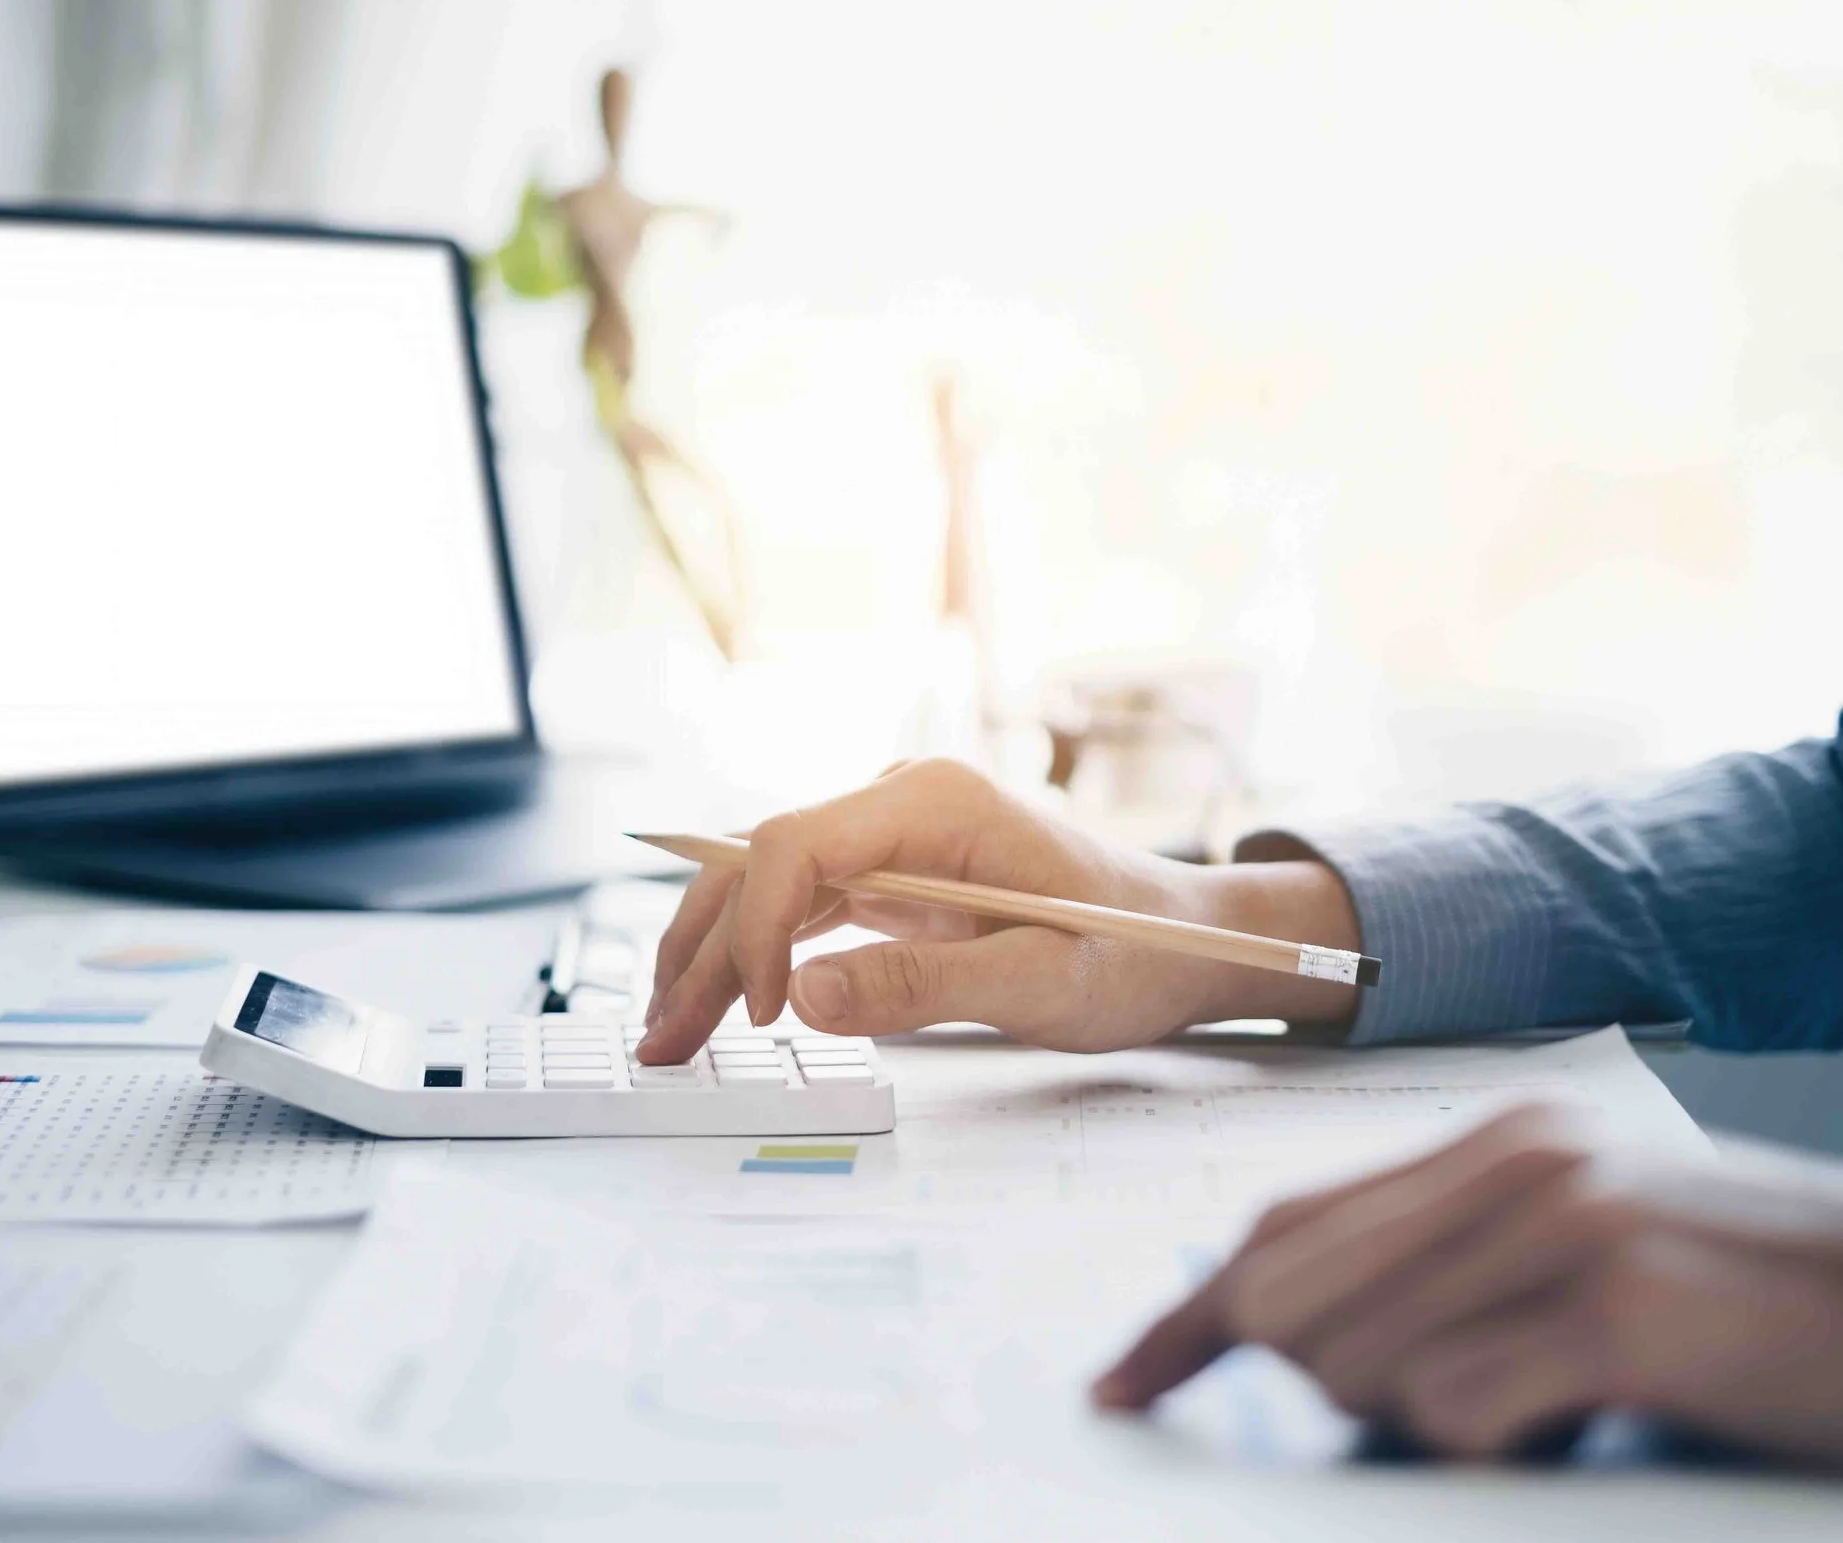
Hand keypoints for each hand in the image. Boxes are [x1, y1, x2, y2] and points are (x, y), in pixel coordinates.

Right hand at [634, 759, 1360, 1064]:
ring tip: (664, 1035)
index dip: (755, 929)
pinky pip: (799, 906)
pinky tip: (717, 1008)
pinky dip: (754, 957)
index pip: (795, 843)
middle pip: (762, 862)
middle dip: (703, 950)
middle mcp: (900, 800)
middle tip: (659, 1042)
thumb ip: (924, 989)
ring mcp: (889, 834)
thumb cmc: (1133, 952)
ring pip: (767, 885)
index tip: (757, 1015)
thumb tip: (806, 998)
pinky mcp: (889, 873)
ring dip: (712, 956)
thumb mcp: (1041, 983)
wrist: (1184, 938)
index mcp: (936, 801)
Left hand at [1094, 1102, 1842, 1493]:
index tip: (1122, 1386)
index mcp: (1503, 1141)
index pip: (1289, 1225)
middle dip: (1282, 1388)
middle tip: (1327, 1441)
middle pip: (1292, 1291)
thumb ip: (1468, 1273)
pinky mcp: (1622, 1311)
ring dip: (1394, 1425)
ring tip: (1514, 1423)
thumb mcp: (1609, 1253)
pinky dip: (1478, 1448)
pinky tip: (1561, 1431)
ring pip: (1355, 1358)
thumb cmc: (1792, 1306)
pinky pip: (1456, 1409)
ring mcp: (1568, 1227)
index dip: (1191, 1315)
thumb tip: (1314, 1352)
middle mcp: (1518, 1162)